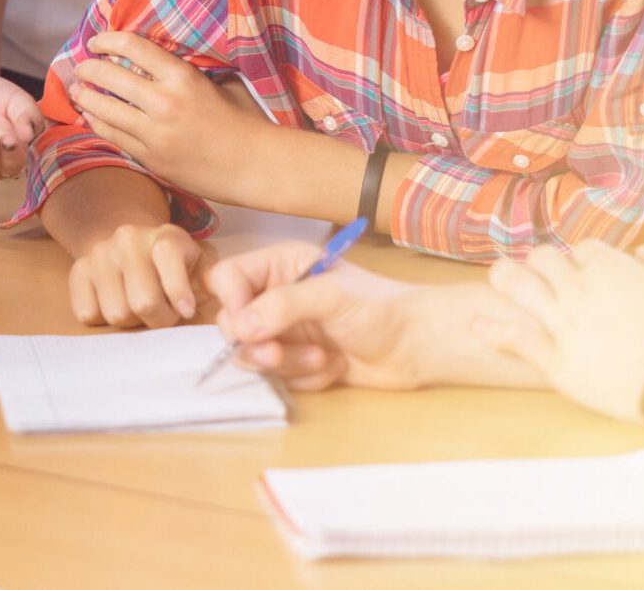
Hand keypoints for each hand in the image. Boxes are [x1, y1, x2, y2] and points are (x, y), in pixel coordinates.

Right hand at [66, 221, 207, 327]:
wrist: (126, 239)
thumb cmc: (169, 262)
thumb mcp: (196, 261)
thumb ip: (213, 279)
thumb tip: (226, 299)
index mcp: (164, 235)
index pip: (168, 260)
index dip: (179, 293)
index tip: (186, 310)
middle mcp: (128, 239)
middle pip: (143, 302)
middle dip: (159, 318)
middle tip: (165, 313)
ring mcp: (100, 254)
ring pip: (116, 313)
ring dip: (132, 321)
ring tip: (140, 306)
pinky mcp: (78, 271)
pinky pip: (88, 313)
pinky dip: (103, 318)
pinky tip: (116, 302)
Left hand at [68, 33, 275, 202]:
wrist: (255, 166)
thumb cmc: (245, 121)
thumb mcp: (223, 81)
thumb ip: (192, 69)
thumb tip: (164, 58)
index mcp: (182, 77)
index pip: (132, 47)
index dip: (107, 40)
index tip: (97, 41)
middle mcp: (163, 103)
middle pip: (109, 77)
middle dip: (88, 69)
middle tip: (82, 67)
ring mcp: (153, 134)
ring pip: (103, 110)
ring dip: (85, 97)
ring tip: (78, 91)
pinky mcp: (150, 159)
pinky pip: (113, 137)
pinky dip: (99, 123)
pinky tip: (93, 117)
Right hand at [206, 240, 435, 389]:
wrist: (415, 346)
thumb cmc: (378, 308)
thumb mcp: (330, 296)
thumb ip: (282, 306)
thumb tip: (240, 327)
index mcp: (280, 266)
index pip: (228, 279)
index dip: (230, 302)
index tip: (246, 327)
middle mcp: (276, 297)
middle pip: (232, 323)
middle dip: (256, 344)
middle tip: (278, 353)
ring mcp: (286, 332)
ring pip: (254, 356)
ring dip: (288, 363)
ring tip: (323, 358)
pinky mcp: (297, 362)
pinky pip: (279, 378)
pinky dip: (305, 377)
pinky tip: (333, 367)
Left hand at [482, 233, 643, 421]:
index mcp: (608, 266)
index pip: (585, 249)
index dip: (588, 258)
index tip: (596, 273)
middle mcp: (578, 290)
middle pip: (544, 259)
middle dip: (544, 261)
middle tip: (545, 270)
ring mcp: (563, 326)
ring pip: (518, 287)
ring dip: (505, 277)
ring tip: (498, 275)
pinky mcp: (558, 362)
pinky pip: (517, 341)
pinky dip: (495, 331)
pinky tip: (478, 326)